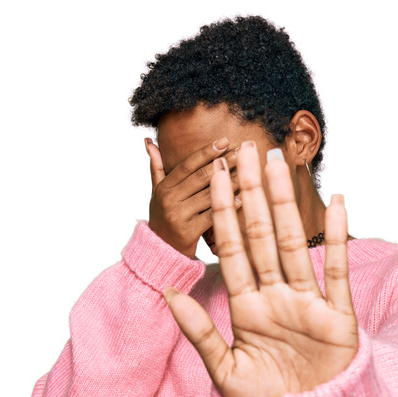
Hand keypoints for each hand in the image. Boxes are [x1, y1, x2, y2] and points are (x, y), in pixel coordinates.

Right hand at [144, 137, 239, 257]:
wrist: (160, 254)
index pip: (187, 165)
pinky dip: (227, 206)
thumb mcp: (157, 194)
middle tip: (243, 151)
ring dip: (231, 182)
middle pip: (200, 177)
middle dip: (223, 162)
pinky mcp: (188, 232)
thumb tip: (149, 141)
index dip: (205, 152)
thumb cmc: (163, 221)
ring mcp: (178, 216)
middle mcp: (169, 200)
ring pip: (209, 195)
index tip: (224, 141)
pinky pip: (212, 216)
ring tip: (249, 171)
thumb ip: (156, 168)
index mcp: (163, 188)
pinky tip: (242, 198)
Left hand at [162, 141, 359, 396]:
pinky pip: (338, 271)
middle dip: (252, 194)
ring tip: (279, 164)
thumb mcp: (224, 371)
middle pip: (262, 236)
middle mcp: (276, 297)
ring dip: (287, 204)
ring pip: (296, 244)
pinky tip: (337, 203)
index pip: (232, 250)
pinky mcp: (338, 316)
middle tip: (245, 149)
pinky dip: (339, 238)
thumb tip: (168, 295)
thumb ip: (198, 332)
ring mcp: (308, 303)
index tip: (214, 176)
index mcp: (247, 308)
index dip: (223, 213)